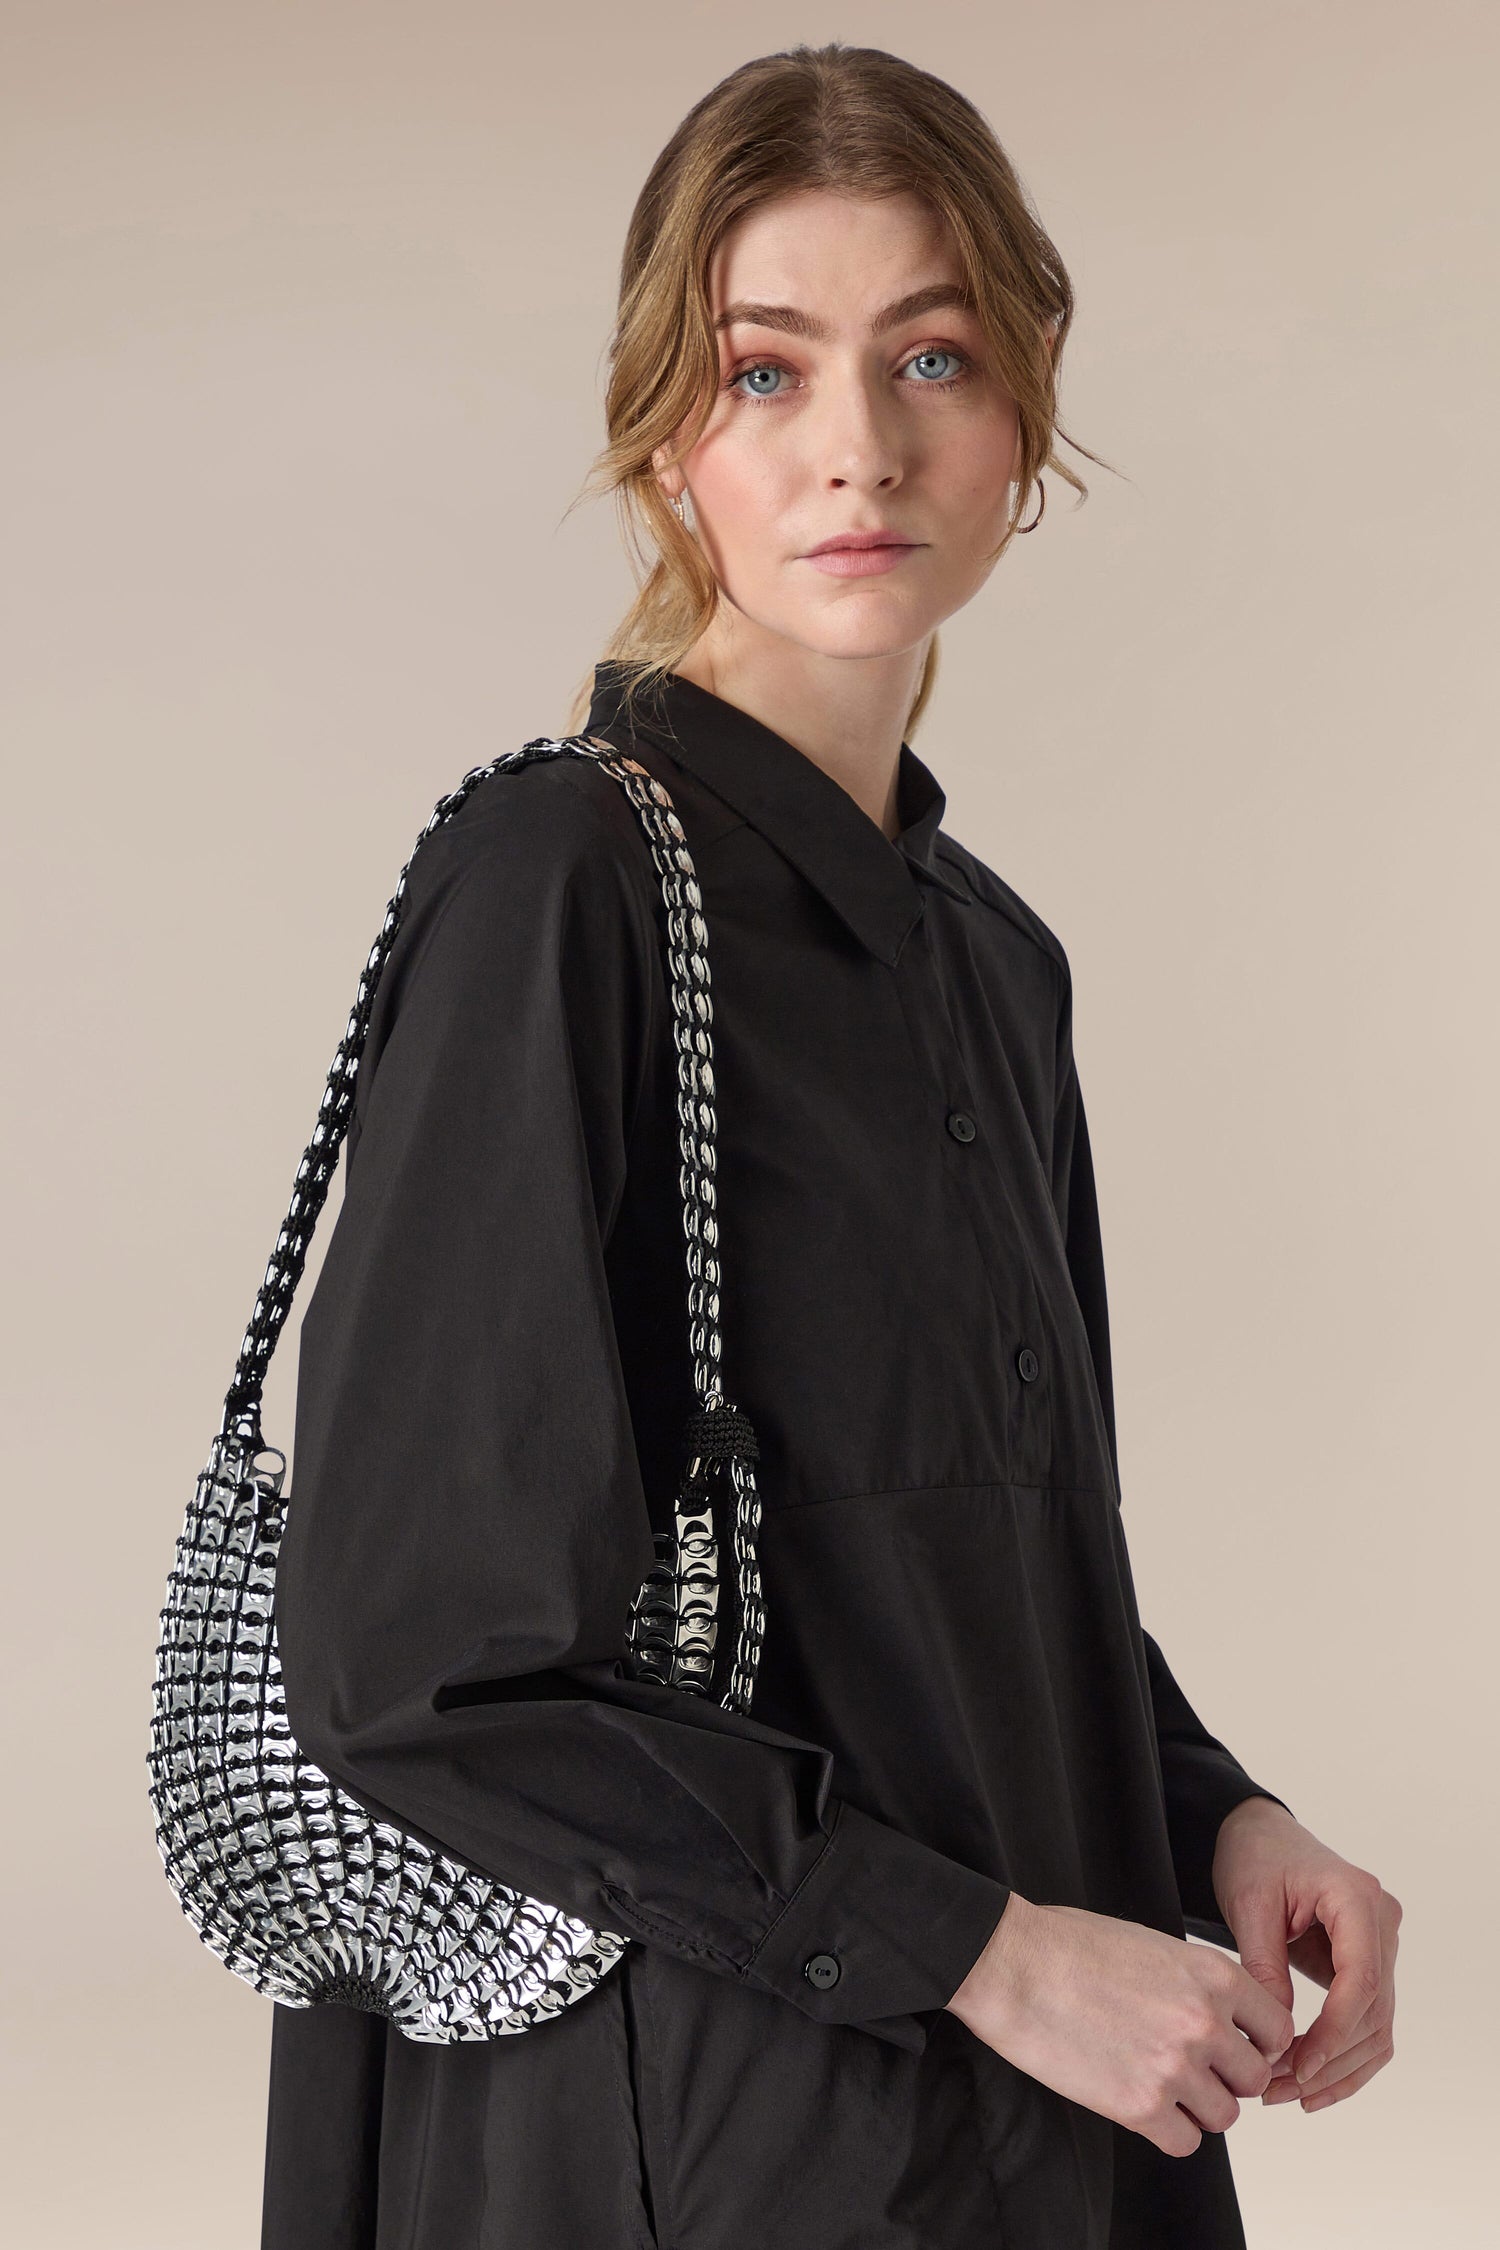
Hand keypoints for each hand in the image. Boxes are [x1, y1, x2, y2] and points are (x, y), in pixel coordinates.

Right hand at [944, 1892, 1294, 2157]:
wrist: (1012, 1964)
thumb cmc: (1070, 1946)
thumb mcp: (1154, 1944)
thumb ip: (1198, 1983)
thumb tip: (1225, 2019)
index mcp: (1211, 1974)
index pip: (1277, 2027)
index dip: (1257, 2040)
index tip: (1236, 2046)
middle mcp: (1203, 2022)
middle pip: (1254, 2077)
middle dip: (1227, 2076)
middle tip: (1192, 2067)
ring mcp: (1174, 2067)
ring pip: (1225, 2116)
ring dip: (1198, 2107)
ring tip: (1161, 2084)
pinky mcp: (1140, 2107)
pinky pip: (1186, 2143)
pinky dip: (1168, 2131)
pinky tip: (1141, 2104)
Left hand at [1211, 1795, 1402, 2116]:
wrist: (1260, 1837)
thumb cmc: (1254, 1859)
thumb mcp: (1249, 1906)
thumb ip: (1264, 1966)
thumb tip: (1277, 2036)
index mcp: (1355, 1898)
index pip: (1361, 1980)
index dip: (1334, 2032)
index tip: (1298, 2068)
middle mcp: (1381, 1923)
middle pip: (1372, 2012)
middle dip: (1327, 2060)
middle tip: (1276, 2088)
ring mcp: (1381, 1946)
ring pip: (1376, 2028)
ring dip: (1336, 2070)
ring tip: (1284, 2093)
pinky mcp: (1370, 1967)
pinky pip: (1368, 2024)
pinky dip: (1344, 2059)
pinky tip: (1310, 2086)